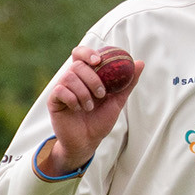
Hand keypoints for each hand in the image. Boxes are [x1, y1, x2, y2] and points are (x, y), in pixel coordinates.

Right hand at [43, 44, 143, 174]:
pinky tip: (78, 109)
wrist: (88, 141)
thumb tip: (141, 63)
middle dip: (92, 79)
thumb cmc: (100, 121)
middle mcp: (72, 79)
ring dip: (84, 93)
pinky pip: (60, 90)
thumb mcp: (117, 101)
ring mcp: (61, 89)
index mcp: (85, 76)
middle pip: (77, 65)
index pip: (81, 54)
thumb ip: (127, 82)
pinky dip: (72, 99)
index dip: (88, 53)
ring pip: (69, 77)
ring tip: (90, 107)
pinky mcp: (53, 100)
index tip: (99, 61)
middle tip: (101, 94)